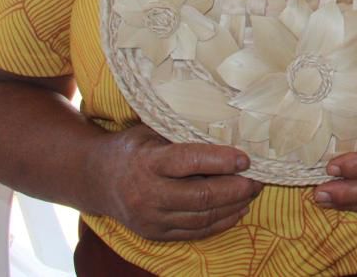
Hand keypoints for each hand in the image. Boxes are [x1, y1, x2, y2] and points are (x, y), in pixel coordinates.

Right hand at [95, 124, 261, 240]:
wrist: (97, 179)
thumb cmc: (134, 148)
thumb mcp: (152, 129)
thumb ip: (183, 131)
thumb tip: (229, 122)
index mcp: (147, 162)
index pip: (189, 162)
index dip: (221, 161)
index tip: (246, 158)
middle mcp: (147, 194)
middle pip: (201, 196)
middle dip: (236, 188)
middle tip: (259, 178)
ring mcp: (150, 219)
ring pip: (202, 217)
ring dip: (234, 206)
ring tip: (253, 191)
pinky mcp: (155, 234)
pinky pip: (196, 232)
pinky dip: (221, 222)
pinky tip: (238, 209)